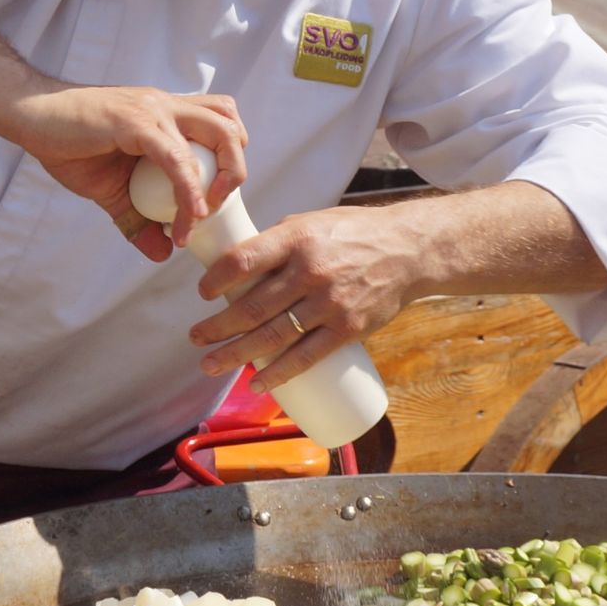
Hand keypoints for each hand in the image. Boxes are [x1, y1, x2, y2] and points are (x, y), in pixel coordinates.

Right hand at [13, 85, 247, 259]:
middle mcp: (169, 106)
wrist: (29, 116)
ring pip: (218, 134)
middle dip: (236, 171)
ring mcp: (155, 110)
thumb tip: (162, 253)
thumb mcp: (111, 191)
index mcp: (169, 115)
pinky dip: (188, 189)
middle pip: (231, 126)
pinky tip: (188, 217)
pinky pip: (176, 157)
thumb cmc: (69, 145)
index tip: (214, 200)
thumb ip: (138, 220)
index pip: (224, 123)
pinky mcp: (135, 123)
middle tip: (217, 209)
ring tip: (204, 215)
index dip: (230, 160)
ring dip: (224, 177)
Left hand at [187, 204, 420, 388]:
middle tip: (197, 337)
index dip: (216, 280)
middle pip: (251, 306)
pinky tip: (256, 382)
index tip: (203, 293)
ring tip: (210, 363)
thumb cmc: (354, 233)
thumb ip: (277, 242)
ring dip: (236, 353)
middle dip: (217, 327)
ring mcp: (330, 303)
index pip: (243, 260)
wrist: (409, 251)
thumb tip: (236, 267)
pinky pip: (306, 357)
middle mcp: (311, 271)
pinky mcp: (347, 329)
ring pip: (273, 336)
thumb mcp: (312, 223)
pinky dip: (278, 373)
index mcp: (297, 239)